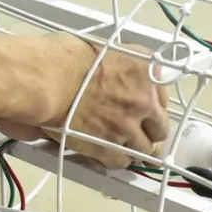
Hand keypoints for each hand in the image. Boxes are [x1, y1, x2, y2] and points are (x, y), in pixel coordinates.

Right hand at [0, 37, 169, 167]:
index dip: (149, 107)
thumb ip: (124, 70)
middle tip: (134, 131)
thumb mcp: (107, 50)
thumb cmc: (66, 57)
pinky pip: (120, 162)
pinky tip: (102, 151)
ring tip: (115, 143)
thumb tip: (119, 81)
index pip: (162, 99)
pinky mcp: (109, 147)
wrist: (48, 78)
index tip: (141, 111)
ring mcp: (128, 127)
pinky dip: (112, 159)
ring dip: (131, 147)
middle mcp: (144, 101)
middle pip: (160, 129)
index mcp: (147, 73)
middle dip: (148, 131)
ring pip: (143, 149)